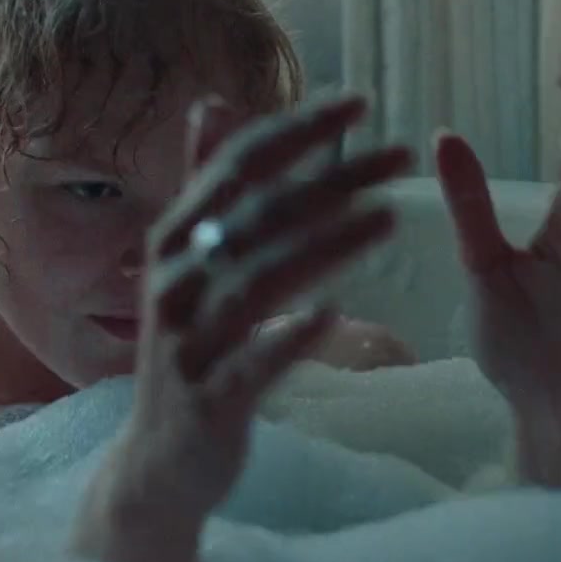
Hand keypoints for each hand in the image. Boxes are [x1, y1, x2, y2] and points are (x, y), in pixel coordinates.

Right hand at [72, 94, 411, 561]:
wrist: (159, 460)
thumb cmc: (191, 347)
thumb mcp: (191, 261)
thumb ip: (205, 185)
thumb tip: (212, 103)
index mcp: (174, 239)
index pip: (238, 165)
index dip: (297, 130)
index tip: (360, 101)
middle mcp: (173, 281)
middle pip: (259, 214)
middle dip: (332, 177)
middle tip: (400, 155)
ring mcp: (187, 341)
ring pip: (258, 280)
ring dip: (325, 244)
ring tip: (389, 217)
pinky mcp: (207, 399)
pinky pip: (251, 362)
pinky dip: (289, 336)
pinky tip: (334, 313)